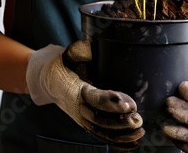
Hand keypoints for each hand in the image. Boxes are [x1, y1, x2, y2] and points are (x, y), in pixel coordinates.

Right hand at [26, 41, 144, 148]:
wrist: (47, 79)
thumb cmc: (62, 65)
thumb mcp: (68, 56)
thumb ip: (78, 51)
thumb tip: (85, 44)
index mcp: (76, 90)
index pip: (95, 98)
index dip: (111, 102)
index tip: (128, 104)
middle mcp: (78, 107)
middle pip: (100, 119)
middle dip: (120, 122)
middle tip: (137, 120)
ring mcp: (81, 117)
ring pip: (102, 131)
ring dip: (121, 134)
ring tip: (140, 131)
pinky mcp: (86, 123)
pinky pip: (101, 135)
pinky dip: (117, 142)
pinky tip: (133, 144)